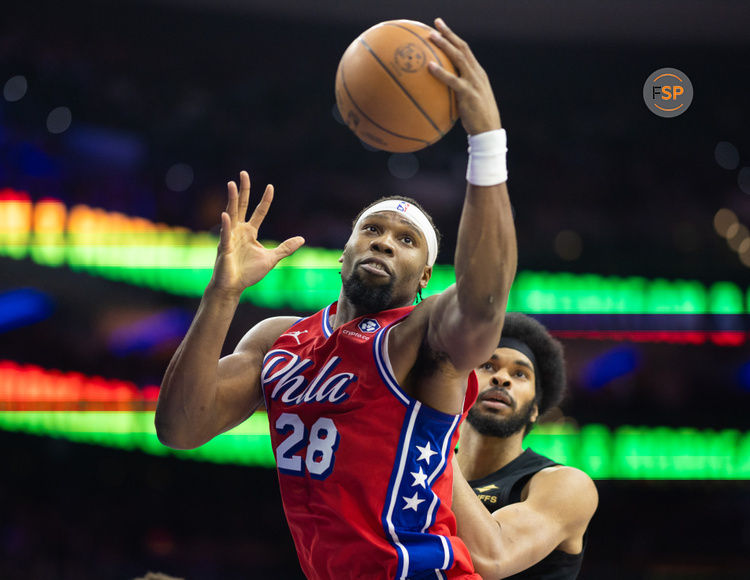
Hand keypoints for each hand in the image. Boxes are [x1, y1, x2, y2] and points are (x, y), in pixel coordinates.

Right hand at [211, 171, 304, 296]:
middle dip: (243, 190)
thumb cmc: (248, 273)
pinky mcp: (224, 248)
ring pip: (232, 214)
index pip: (259, 211)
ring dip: (232, 200)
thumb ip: (285, 248)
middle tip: (243, 173)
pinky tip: (226, 214)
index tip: (271, 187)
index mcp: (250, 232)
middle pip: (242, 206)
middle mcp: (239, 231)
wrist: (233, 287)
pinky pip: (225, 235)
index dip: (265, 200)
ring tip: (232, 184)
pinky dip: (226, 226)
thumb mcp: (272, 258)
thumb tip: (302, 238)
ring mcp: (230, 237)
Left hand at [428, 18, 501, 134]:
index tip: (442, 27)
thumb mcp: (469, 99)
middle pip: (462, 48)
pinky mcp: (468, 94)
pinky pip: (452, 80)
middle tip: (436, 23)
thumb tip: (441, 89)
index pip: (465, 50)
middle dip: (449, 34)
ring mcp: (474, 82)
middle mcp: (477, 74)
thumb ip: (458, 90)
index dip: (454, 37)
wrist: (488, 131)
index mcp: (478, 73)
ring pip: (458, 58)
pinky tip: (429, 66)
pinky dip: (440, 71)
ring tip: (430, 36)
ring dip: (444, 45)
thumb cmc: (476, 118)